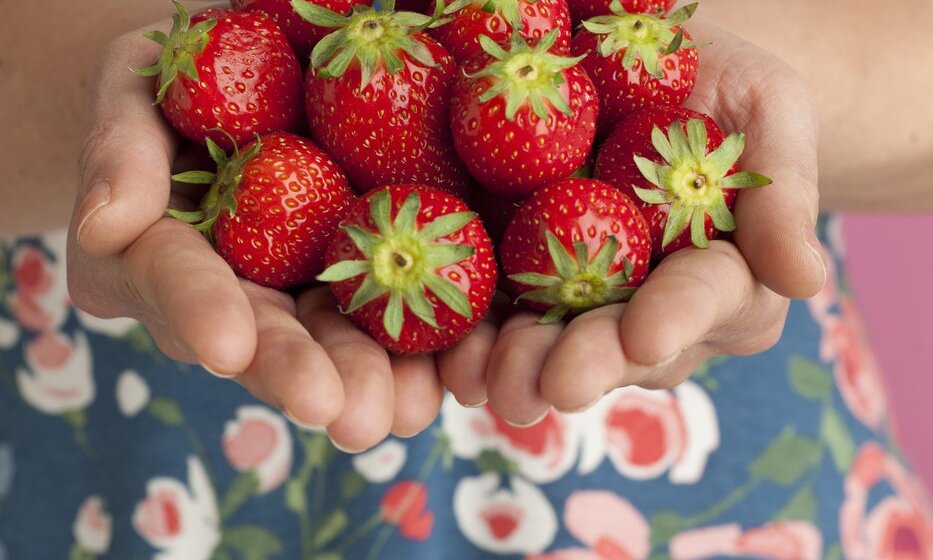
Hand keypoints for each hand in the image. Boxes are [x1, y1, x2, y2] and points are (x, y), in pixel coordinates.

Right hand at [66, 20, 496, 450]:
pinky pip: (402, 315)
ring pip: (335, 343)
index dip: (197, 310)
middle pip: (262, 337)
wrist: (261, 65)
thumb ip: (122, 144)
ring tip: (405, 409)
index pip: (170, 279)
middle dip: (298, 373)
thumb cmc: (187, 69)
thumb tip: (108, 223)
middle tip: (337, 409)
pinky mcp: (371, 275)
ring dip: (371, 380)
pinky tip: (462, 367)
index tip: (228, 345)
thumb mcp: (141, 82)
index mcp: (159, 247)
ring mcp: (306, 287)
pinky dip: (434, 344)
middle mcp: (235, 287)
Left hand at [471, 17, 826, 424]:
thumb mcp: (768, 113)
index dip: (676, 319)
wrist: (639, 73)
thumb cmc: (719, 90)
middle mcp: (652, 309)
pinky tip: (449, 355)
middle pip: (621, 344)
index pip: (706, 300)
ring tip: (485, 377)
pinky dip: (471, 340)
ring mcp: (583, 304)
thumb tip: (806, 278)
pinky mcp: (521, 284)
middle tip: (552, 381)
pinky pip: (495, 319)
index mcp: (724, 279)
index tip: (645, 336)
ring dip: (518, 365)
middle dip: (586, 364)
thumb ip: (783, 194)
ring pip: (555, 346)